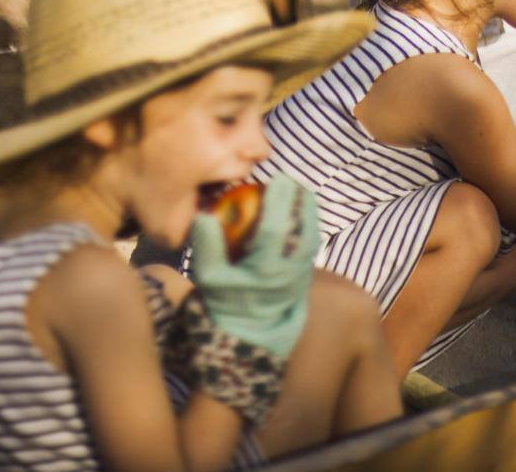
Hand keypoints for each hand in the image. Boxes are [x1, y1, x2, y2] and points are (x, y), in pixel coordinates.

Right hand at [186, 174, 319, 357]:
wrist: (248, 338)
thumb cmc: (224, 304)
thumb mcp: (208, 278)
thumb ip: (206, 246)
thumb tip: (204, 215)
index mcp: (266, 269)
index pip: (277, 228)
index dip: (279, 201)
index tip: (278, 179)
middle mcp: (289, 271)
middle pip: (302, 228)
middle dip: (299, 201)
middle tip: (289, 180)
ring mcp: (301, 275)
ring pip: (311, 236)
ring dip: (307, 212)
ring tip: (297, 192)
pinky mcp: (305, 278)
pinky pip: (311, 246)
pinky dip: (307, 226)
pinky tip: (299, 214)